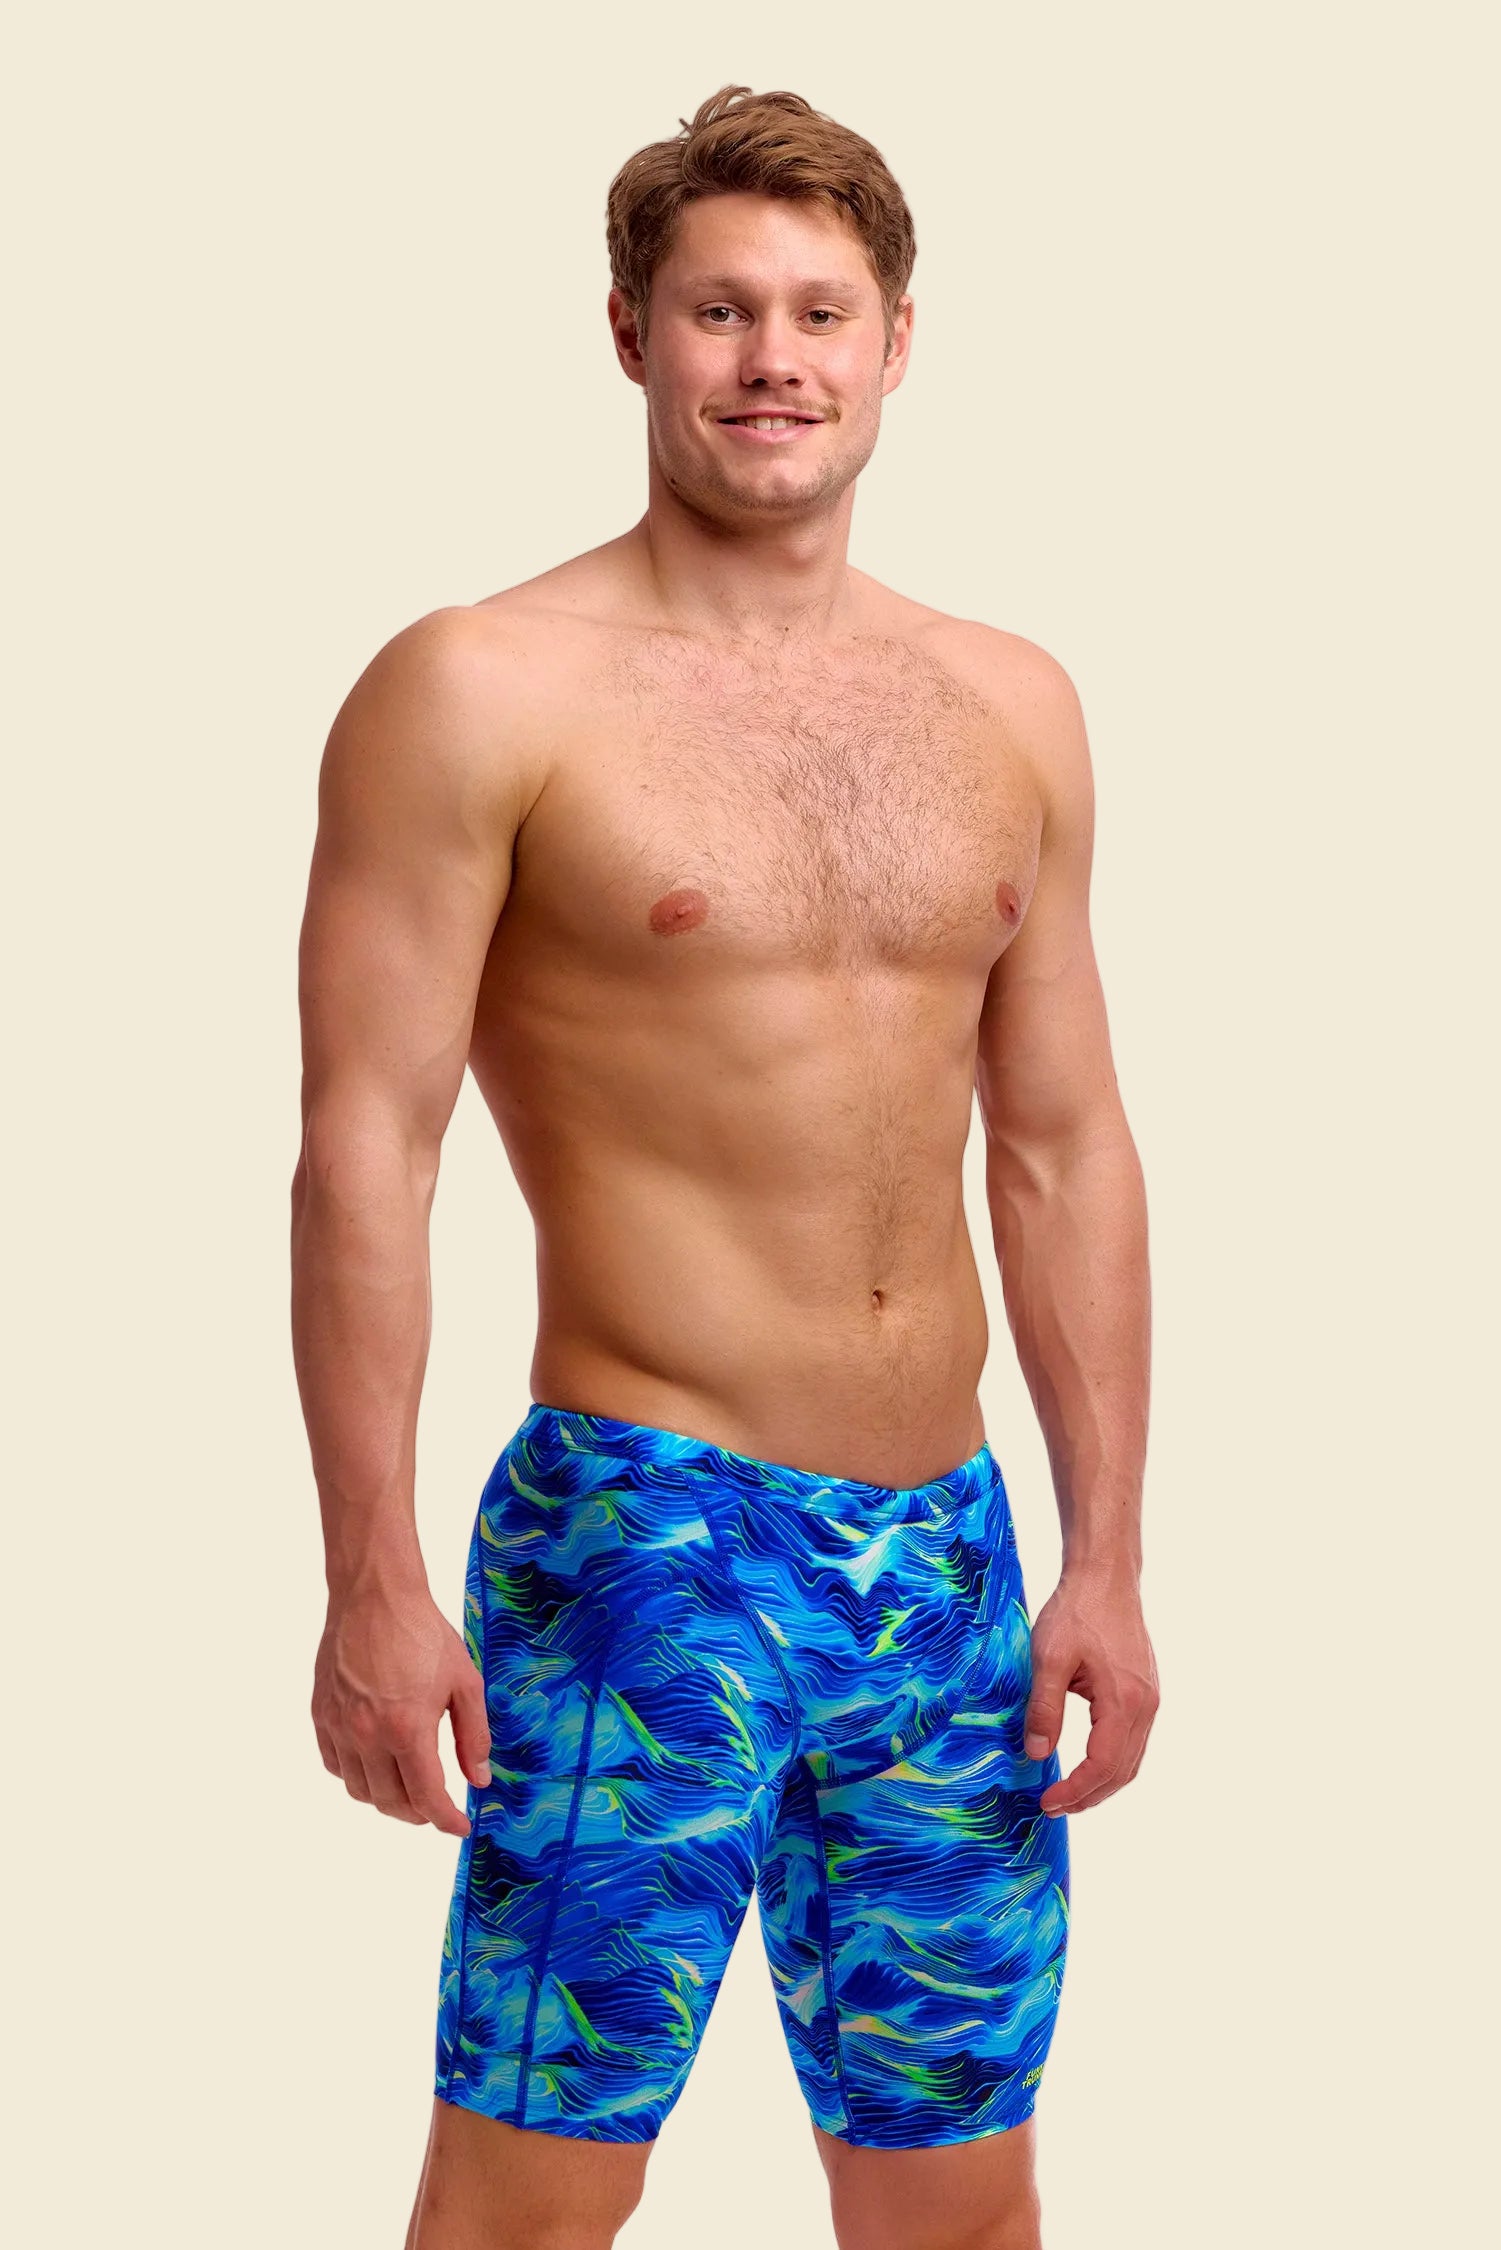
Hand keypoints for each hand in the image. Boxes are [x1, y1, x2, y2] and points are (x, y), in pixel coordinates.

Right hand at [312, 1580, 491, 1835]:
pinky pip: (335, 1766)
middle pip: (391, 1802)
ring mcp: (339, 1728)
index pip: (426, 1797)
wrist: (375, 1597)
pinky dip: (356, 1776)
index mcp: (407, 1729)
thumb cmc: (423, 1634)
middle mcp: (368, 1736)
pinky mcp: (321, 1716)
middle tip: (436, 1808)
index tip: (459, 1826)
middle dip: (418, 1814)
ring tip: (407, 1789)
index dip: (445, 1820)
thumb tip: (478, 1779)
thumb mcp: (465, 1682)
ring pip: (360, 1791)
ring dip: (386, 1799)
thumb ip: (473, 1736)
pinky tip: (375, 1765)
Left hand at [1023, 1568, 1158, 1815]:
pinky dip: (1111, 1761)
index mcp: (1125, 1702)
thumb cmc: (1077, 1611)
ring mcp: (1150, 1699)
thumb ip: (1043, 1708)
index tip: (1046, 1802)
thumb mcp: (1048, 1658)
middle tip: (1054, 1806)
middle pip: (1122, 1771)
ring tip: (1068, 1793)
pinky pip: (1133, 1740)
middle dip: (1089, 1796)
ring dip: (1102, 1783)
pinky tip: (1087, 1763)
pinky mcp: (1144, 1691)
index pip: (1102, 1767)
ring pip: (1131, 1759)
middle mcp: (1146, 1706)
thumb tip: (1037, 1753)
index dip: (1075, 1792)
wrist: (1105, 1576)